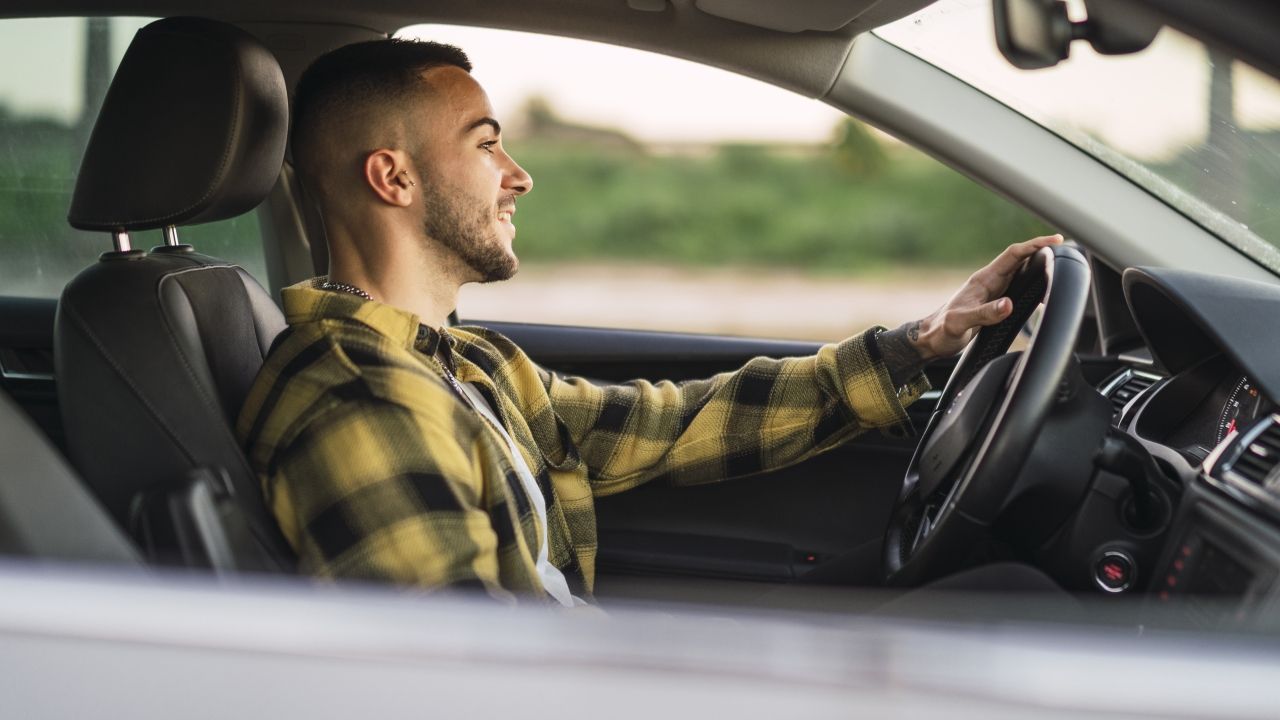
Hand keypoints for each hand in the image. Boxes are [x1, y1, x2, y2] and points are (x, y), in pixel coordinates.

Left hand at [910, 234, 1063, 361]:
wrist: (931, 339)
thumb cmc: (942, 330)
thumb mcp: (962, 323)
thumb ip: (985, 313)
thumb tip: (1009, 304)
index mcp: (983, 280)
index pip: (1013, 255)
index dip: (1034, 245)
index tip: (1054, 241)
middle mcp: (989, 282)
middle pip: (1020, 259)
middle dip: (1041, 250)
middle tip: (1063, 249)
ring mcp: (992, 291)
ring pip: (1019, 272)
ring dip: (1037, 266)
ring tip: (1057, 265)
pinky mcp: (993, 302)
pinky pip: (1017, 287)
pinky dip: (1031, 284)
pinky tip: (1040, 291)